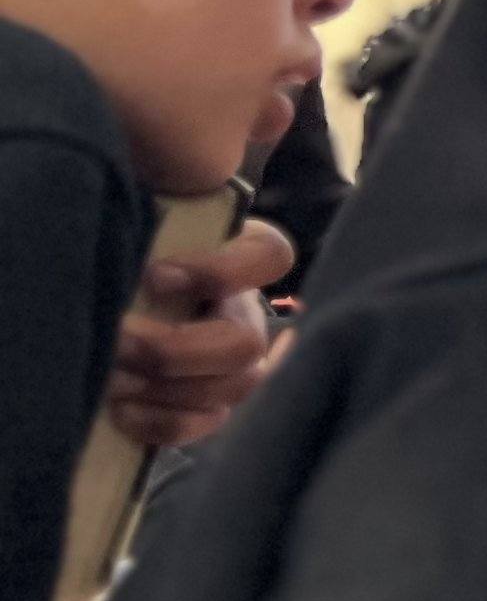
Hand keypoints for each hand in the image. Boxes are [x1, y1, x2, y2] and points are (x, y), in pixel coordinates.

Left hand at [105, 218, 295, 451]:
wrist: (102, 305)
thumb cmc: (123, 254)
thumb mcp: (144, 220)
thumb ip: (157, 203)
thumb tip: (168, 176)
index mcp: (238, 258)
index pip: (270, 257)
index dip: (219, 272)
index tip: (155, 276)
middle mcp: (245, 313)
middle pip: (245, 343)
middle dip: (174, 350)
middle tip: (116, 342)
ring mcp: (234, 365)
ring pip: (232, 388)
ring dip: (165, 388)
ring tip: (107, 378)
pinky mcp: (209, 405)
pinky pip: (207, 424)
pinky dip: (163, 423)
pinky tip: (120, 411)